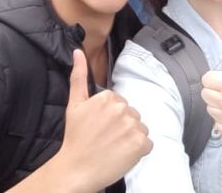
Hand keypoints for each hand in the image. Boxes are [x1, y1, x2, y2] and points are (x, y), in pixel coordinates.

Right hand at [34, 49, 150, 191]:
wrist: (76, 169)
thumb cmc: (75, 138)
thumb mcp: (74, 104)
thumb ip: (79, 76)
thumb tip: (78, 51)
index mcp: (108, 97)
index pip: (120, 104)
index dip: (111, 118)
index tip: (100, 127)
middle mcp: (123, 109)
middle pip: (131, 115)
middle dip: (122, 126)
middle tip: (106, 138)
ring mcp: (133, 127)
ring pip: (140, 129)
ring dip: (131, 138)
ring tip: (113, 147)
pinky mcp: (141, 144)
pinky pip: (147, 144)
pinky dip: (138, 151)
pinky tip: (122, 155)